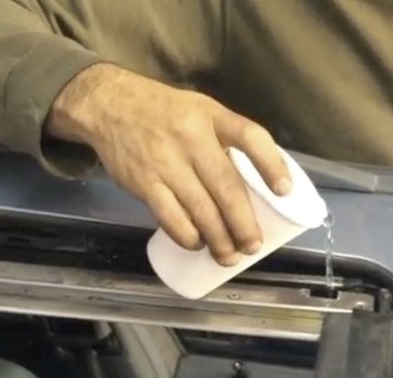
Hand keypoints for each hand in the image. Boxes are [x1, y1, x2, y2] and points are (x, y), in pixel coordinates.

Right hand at [48, 63, 290, 265]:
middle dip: (243, 224)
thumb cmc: (164, 111)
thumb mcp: (200, 109)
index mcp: (212, 116)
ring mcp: (166, 162)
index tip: (284, 191)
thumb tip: (255, 180)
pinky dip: (186, 236)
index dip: (271, 165)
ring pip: (200, 210)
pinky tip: (196, 244)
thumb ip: (225, 138)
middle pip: (226, 188)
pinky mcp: (144, 182)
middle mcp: (192, 138)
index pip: (250, 137)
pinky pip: (170, 217)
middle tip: (253, 246)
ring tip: (229, 256)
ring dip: (218, 239)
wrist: (108, 104)